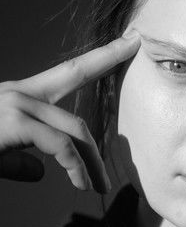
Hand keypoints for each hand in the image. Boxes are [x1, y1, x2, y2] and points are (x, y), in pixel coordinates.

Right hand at [0, 31, 140, 192]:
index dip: (103, 55)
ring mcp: (15, 104)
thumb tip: (41, 171)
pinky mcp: (12, 121)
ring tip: (98, 187)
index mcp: (18, 97)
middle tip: (115, 150)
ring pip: (74, 129)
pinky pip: (60, 145)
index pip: (71, 72)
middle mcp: (19, 93)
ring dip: (91, 162)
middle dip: (102, 122)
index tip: (132, 39)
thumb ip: (18, 160)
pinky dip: (76, 167)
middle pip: (77, 107)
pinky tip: (81, 184)